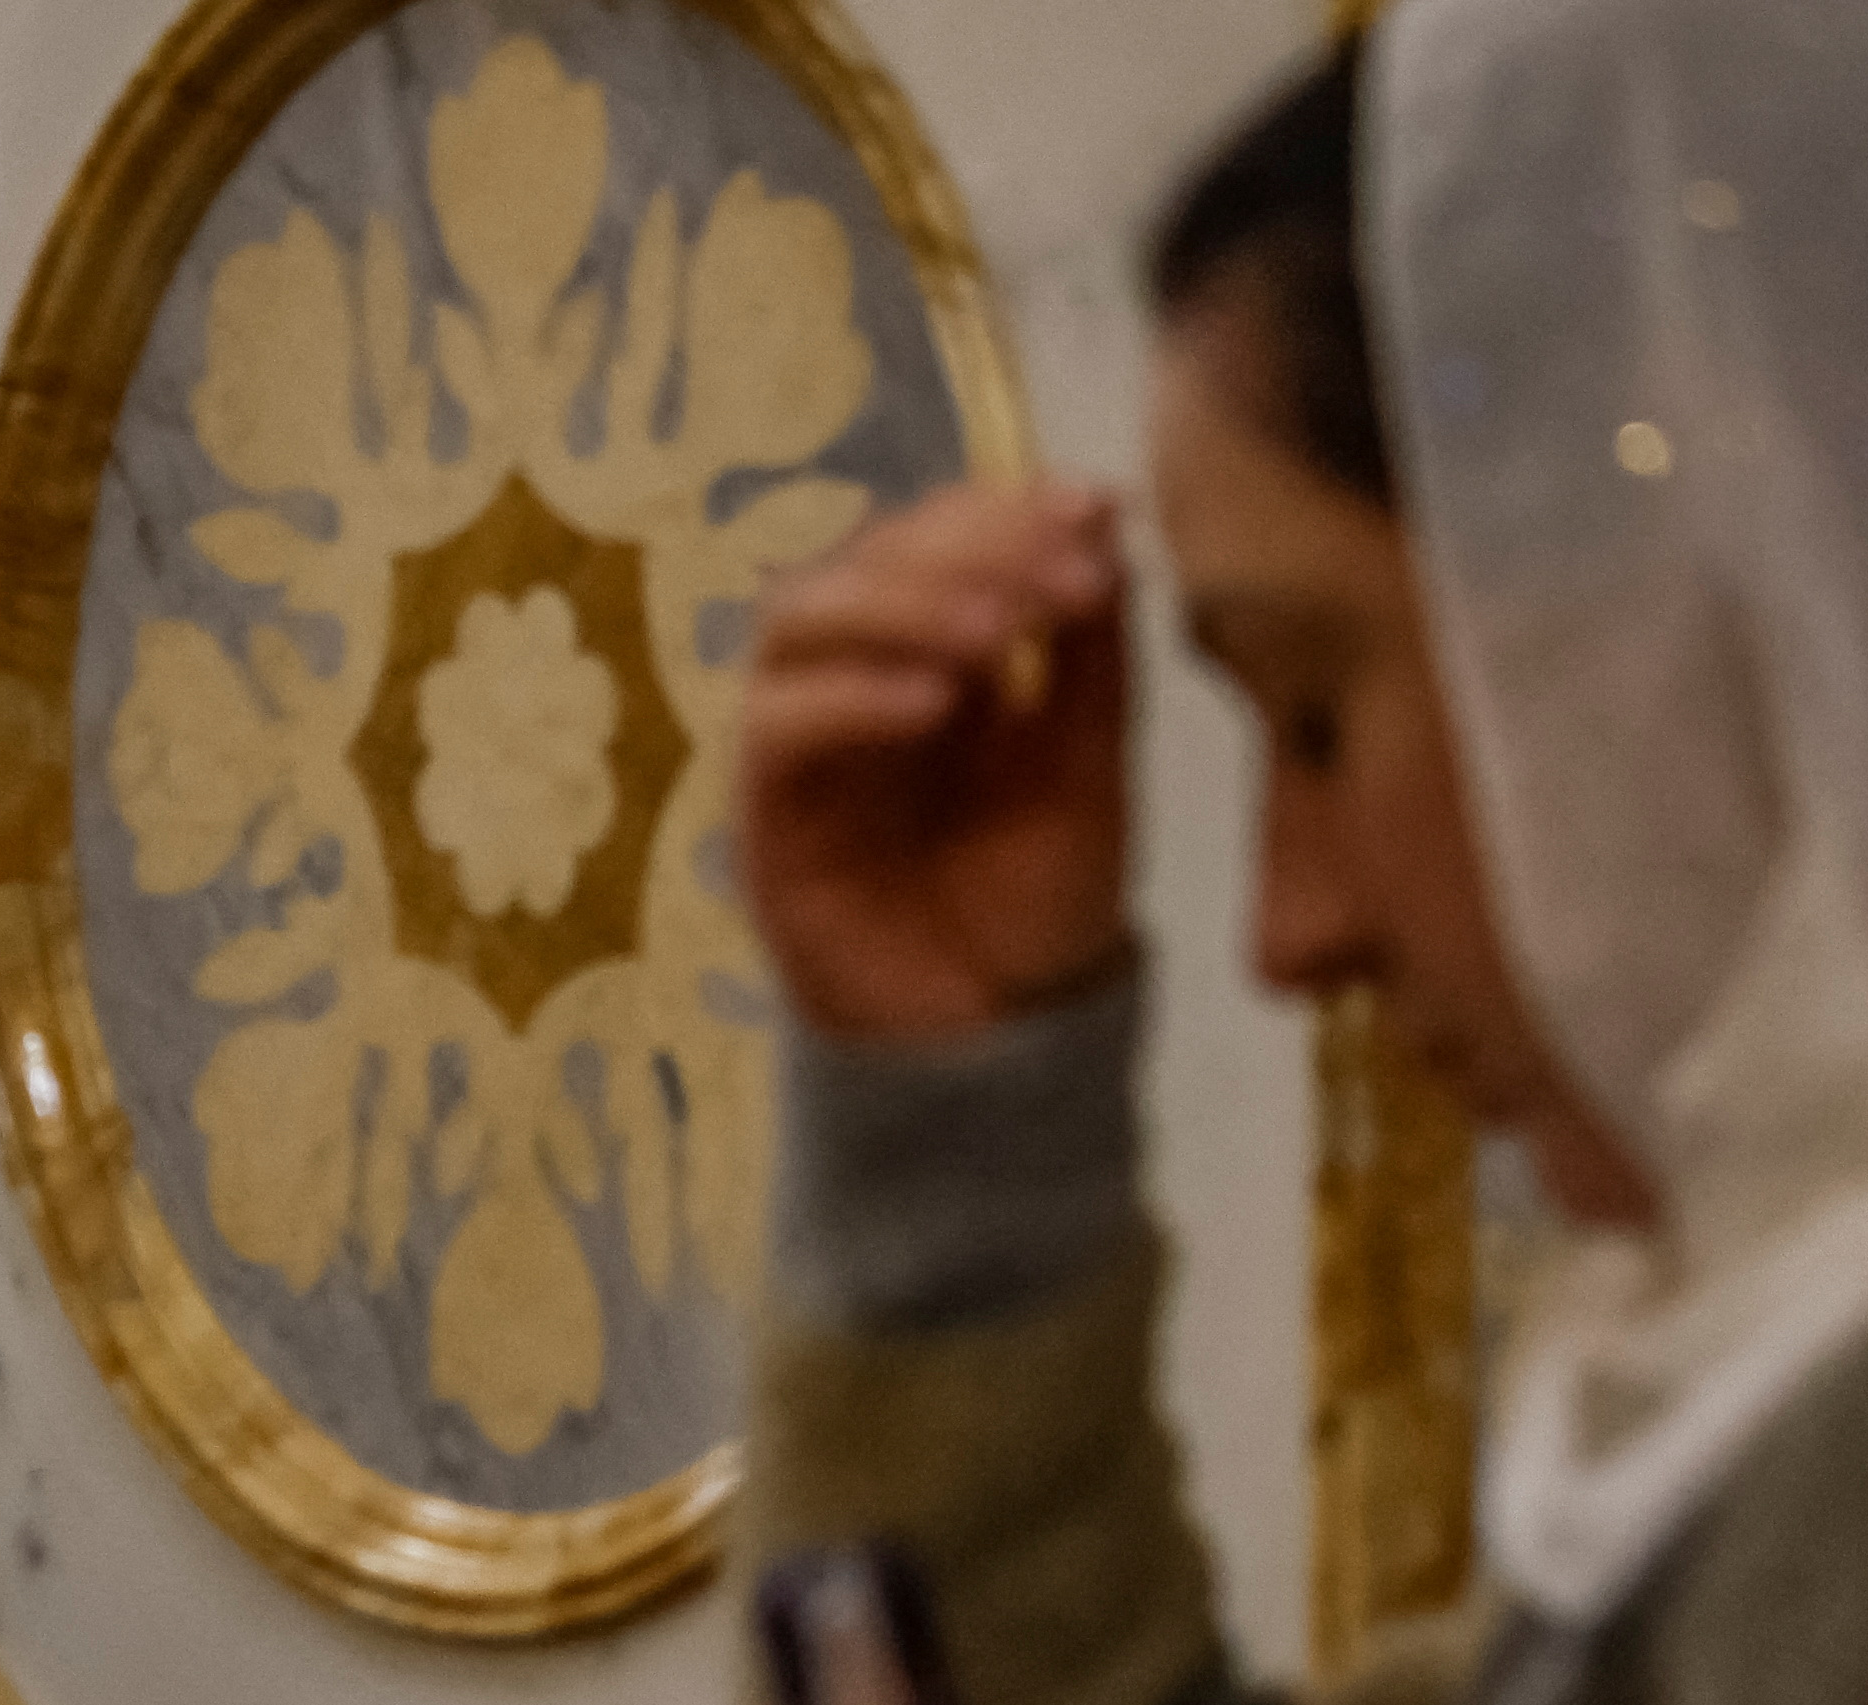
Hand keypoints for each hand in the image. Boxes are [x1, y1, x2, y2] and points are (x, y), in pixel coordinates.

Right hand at [740, 482, 1134, 1043]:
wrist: (1001, 1036)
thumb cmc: (1040, 899)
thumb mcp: (1093, 760)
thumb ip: (1090, 650)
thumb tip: (1102, 514)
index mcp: (935, 645)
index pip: (941, 533)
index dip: (1006, 506)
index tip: (1093, 509)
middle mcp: (857, 674)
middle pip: (868, 555)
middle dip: (968, 549)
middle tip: (1060, 582)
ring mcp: (804, 736)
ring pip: (801, 615)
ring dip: (901, 605)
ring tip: (997, 638)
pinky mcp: (765, 809)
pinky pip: (778, 721)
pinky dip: (852, 696)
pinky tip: (936, 706)